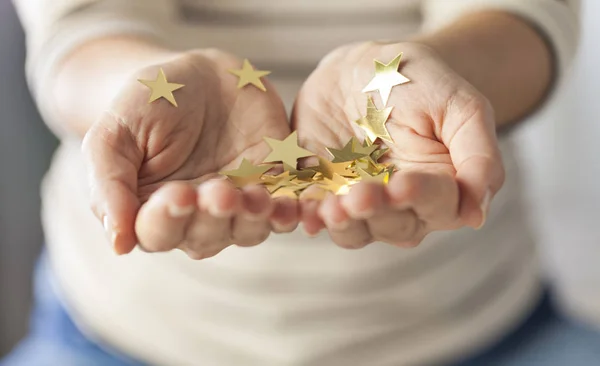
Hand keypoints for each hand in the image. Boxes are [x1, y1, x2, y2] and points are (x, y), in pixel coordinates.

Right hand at [82, 49, 297, 257]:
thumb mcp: (114, 134)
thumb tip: (119, 244)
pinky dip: (289, 211)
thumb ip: (109, 185)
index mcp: (152, 211)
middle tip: (218, 190)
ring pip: (247, 230)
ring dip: (253, 219)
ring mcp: (238, 203)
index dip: (167, 220)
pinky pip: (283, 208)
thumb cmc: (146, 103)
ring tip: (254, 196)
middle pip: (206, 237)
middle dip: (214, 217)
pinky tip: (290, 204)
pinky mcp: (272, 183)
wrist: (196, 73)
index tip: (176, 194)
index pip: (158, 233)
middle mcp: (197, 216)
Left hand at [292, 41, 504, 247]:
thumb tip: (477, 215)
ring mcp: (359, 201)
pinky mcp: (322, 192)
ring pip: (355, 230)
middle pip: (394, 226)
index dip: (420, 198)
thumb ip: (478, 155)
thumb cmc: (421, 82)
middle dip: (376, 212)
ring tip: (331, 208)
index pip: (438, 206)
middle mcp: (400, 205)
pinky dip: (308, 215)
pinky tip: (305, 212)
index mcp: (441, 187)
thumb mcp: (460, 105)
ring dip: (343, 223)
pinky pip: (315, 212)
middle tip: (359, 196)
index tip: (402, 185)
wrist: (364, 67)